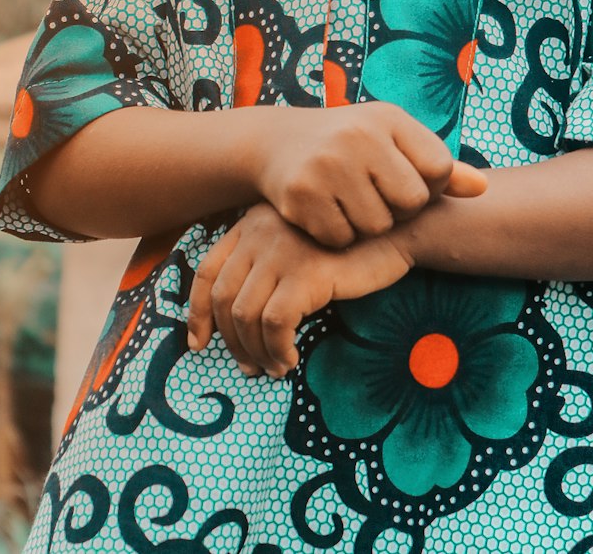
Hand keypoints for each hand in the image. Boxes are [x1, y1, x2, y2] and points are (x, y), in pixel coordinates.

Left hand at [187, 202, 412, 376]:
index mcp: (252, 223)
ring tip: (274, 368)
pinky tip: (291, 360)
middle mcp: (260, 232)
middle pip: (222, 298)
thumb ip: (268, 266)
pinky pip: (275, 323)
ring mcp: (281, 250)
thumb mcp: (298, 247)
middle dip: (230, 342)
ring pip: (245, 315)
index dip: (196, 312)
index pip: (206, 270)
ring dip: (255, 351)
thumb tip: (237, 323)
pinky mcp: (305, 272)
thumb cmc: (349, 246)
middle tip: (248, 367)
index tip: (198, 343)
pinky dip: (277, 349)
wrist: (396, 230)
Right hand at [257, 103, 485, 247]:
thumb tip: (484, 190)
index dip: (429, 186)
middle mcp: (359, 136)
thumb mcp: (394, 141)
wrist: (276, 142)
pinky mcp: (300, 194)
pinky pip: (341, 238)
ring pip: (377, 226)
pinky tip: (327, 212)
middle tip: (376, 196)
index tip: (405, 181)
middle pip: (411, 202)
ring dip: (367, 226)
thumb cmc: (350, 143)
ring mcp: (327, 164)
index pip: (439, 169)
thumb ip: (440, 168)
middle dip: (399, 209)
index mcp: (388, 118)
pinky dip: (338, 236)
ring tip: (350, 202)